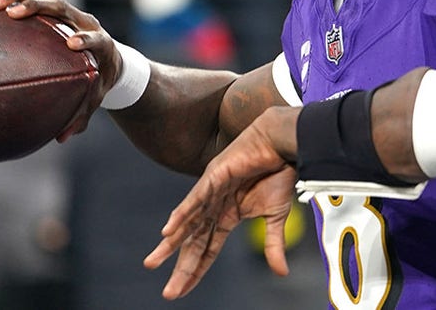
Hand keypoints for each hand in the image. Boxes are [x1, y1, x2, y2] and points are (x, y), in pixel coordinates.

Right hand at [0, 0, 121, 140]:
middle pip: (62, 7)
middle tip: (14, 13)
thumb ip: (81, 117)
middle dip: (38, 8)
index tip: (71, 43)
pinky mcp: (54, 9)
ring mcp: (68, 13)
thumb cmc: (99, 80)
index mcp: (100, 44)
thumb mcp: (95, 99)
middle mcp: (83, 22)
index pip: (94, 38)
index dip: (85, 38)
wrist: (110, 57)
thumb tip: (61, 139)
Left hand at [144, 108, 298, 298]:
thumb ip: (273, 244)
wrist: (282, 144)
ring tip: (153, 262)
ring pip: (187, 224)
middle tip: (167, 292)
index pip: (207, 250)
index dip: (195, 272)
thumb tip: (281, 273)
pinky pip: (194, 200)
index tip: (181, 291)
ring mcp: (211, 192)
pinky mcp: (213, 177)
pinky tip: (168, 232)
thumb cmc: (278, 174)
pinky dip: (181, 215)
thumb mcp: (275, 217)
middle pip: (193, 243)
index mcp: (227, 217)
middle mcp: (214, 207)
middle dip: (180, 267)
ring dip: (170, 244)